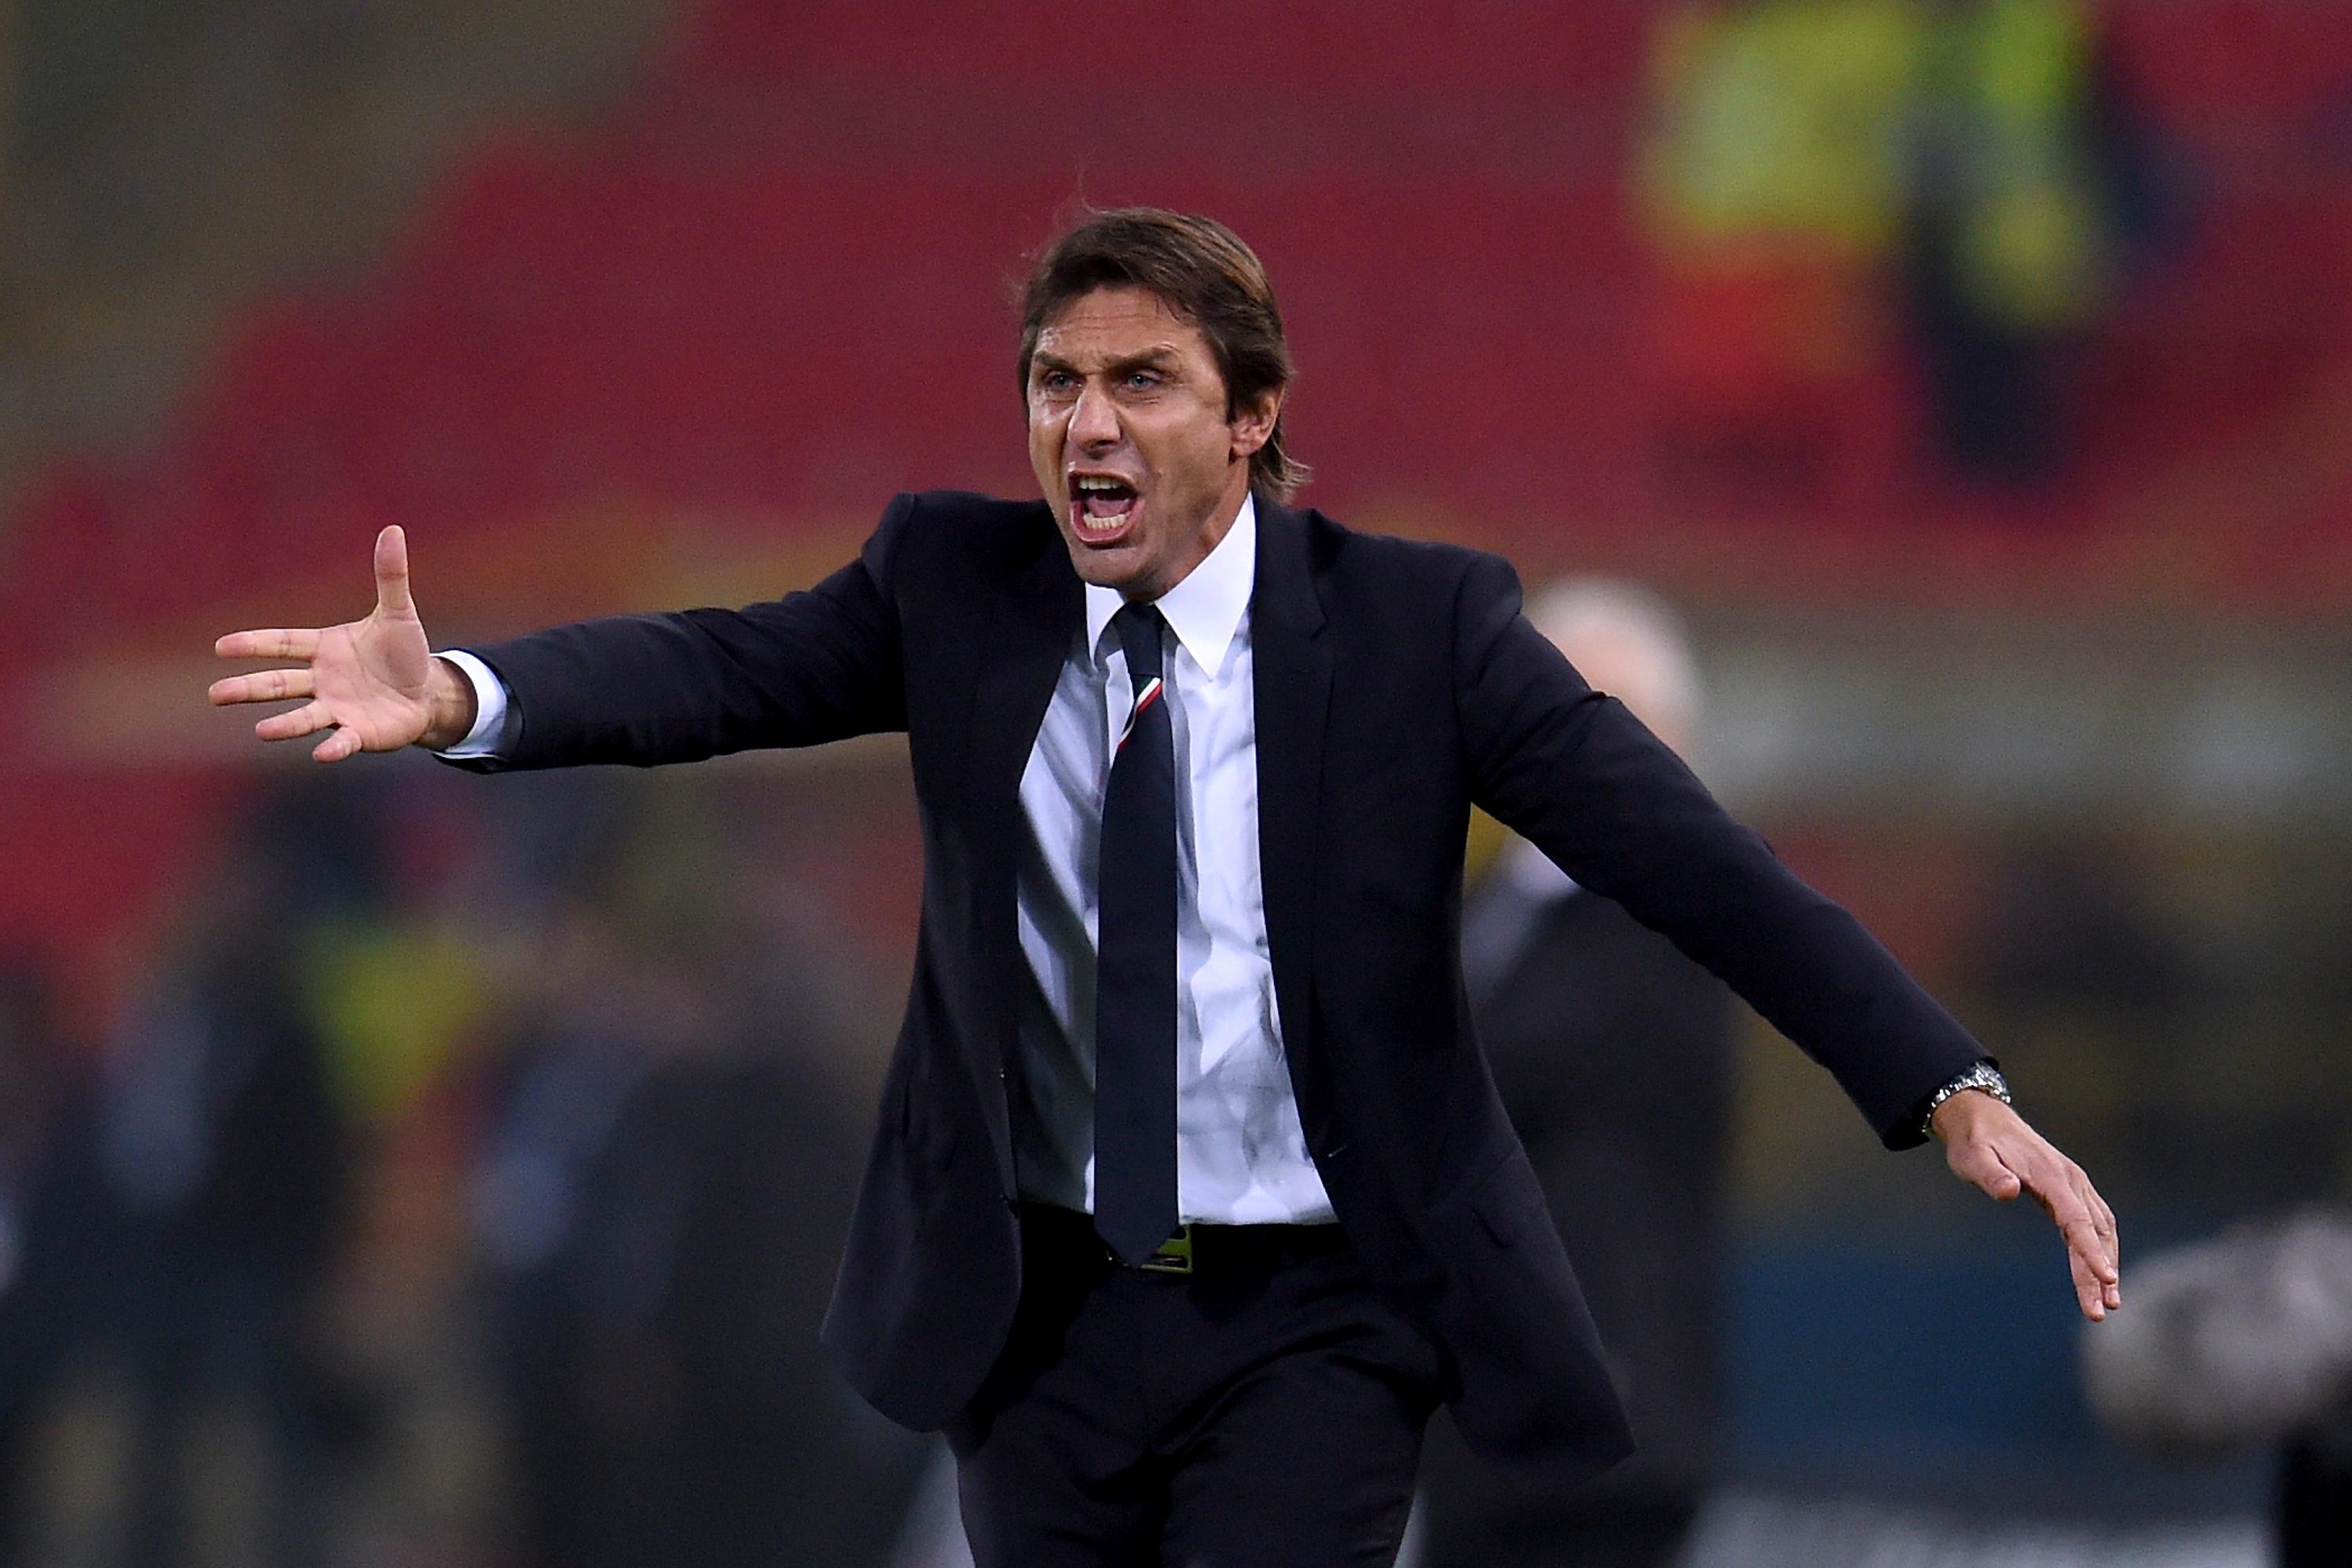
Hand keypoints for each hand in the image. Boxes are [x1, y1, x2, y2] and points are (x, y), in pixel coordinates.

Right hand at [210, 525, 474, 760]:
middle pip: (279, 683)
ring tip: (260, 732)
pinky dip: (333, 747)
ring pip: (302, 717)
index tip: (220, 646)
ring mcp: (337, 708)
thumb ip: (390, 575)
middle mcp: (323, 680)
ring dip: (283, 724)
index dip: (254, 644)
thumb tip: (393, 529)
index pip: (283, 644)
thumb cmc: (404, 652)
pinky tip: (321, 753)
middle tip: (214, 694)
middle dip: (248, 687)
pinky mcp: (358, 733)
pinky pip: (341, 741)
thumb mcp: (398, 612)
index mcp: (324, 649)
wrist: (427, 691)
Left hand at [1933, 1089, 2120, 1321]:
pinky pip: (2093, 1225)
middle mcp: (2071, 1181)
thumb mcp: (1973, 1157)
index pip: (2077, 1220)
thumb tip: (2009, 1191)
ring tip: (2107, 1304)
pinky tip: (2101, 1276)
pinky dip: (2101, 1251)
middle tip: (2101, 1311)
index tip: (2107, 1278)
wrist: (1983, 1118)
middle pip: (2094, 1232)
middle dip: (2100, 1271)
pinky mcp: (2071, 1192)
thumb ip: (1991, 1175)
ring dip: (2106, 1265)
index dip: (2092, 1251)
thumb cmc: (1975, 1142)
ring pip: (2100, 1231)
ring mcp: (2075, 1186)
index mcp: (2052, 1175)